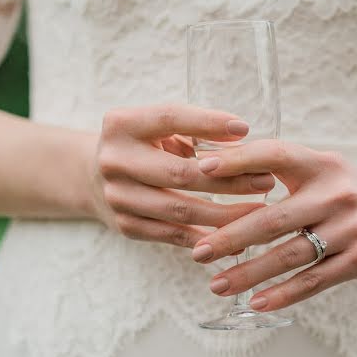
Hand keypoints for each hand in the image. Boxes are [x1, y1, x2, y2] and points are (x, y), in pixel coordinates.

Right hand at [88, 103, 275, 247]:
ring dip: (225, 214)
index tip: (246, 127)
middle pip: (180, 172)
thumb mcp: (158, 128)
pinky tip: (237, 237)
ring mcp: (117, 197)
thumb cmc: (143, 145)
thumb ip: (194, 130)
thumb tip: (243, 136)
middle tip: (265, 180)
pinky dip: (207, 238)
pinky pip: (173, 235)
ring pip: (180, 210)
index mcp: (121, 125)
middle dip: (228, 179)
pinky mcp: (125, 226)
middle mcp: (113, 160)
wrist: (91, 177)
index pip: (169, 118)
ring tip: (260, 211)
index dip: (208, 122)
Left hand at [190, 140, 356, 311]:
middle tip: (198, 252)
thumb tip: (212, 158)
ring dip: (250, 273)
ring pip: (290, 254)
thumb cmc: (345, 198)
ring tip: (217, 285)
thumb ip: (278, 168)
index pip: (275, 154)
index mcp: (322, 164)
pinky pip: (314, 279)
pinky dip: (284, 293)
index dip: (238, 159)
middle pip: (274, 217)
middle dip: (231, 237)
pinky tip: (257, 303)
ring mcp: (352, 226)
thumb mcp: (320, 173)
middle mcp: (338, 192)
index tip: (200, 169)